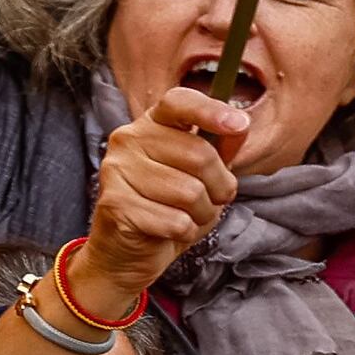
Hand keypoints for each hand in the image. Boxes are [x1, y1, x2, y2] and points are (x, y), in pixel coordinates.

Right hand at [81, 80, 250, 309]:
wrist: (128, 251)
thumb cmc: (169, 208)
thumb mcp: (202, 176)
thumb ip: (219, 148)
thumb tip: (239, 124)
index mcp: (150, 126)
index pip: (178, 102)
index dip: (210, 111)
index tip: (238, 124)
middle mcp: (127, 140)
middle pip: (199, 155)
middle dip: (218, 187)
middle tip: (208, 200)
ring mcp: (116, 171)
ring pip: (190, 192)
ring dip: (202, 214)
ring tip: (185, 217)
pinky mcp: (114, 204)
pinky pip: (176, 221)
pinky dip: (184, 232)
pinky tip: (168, 230)